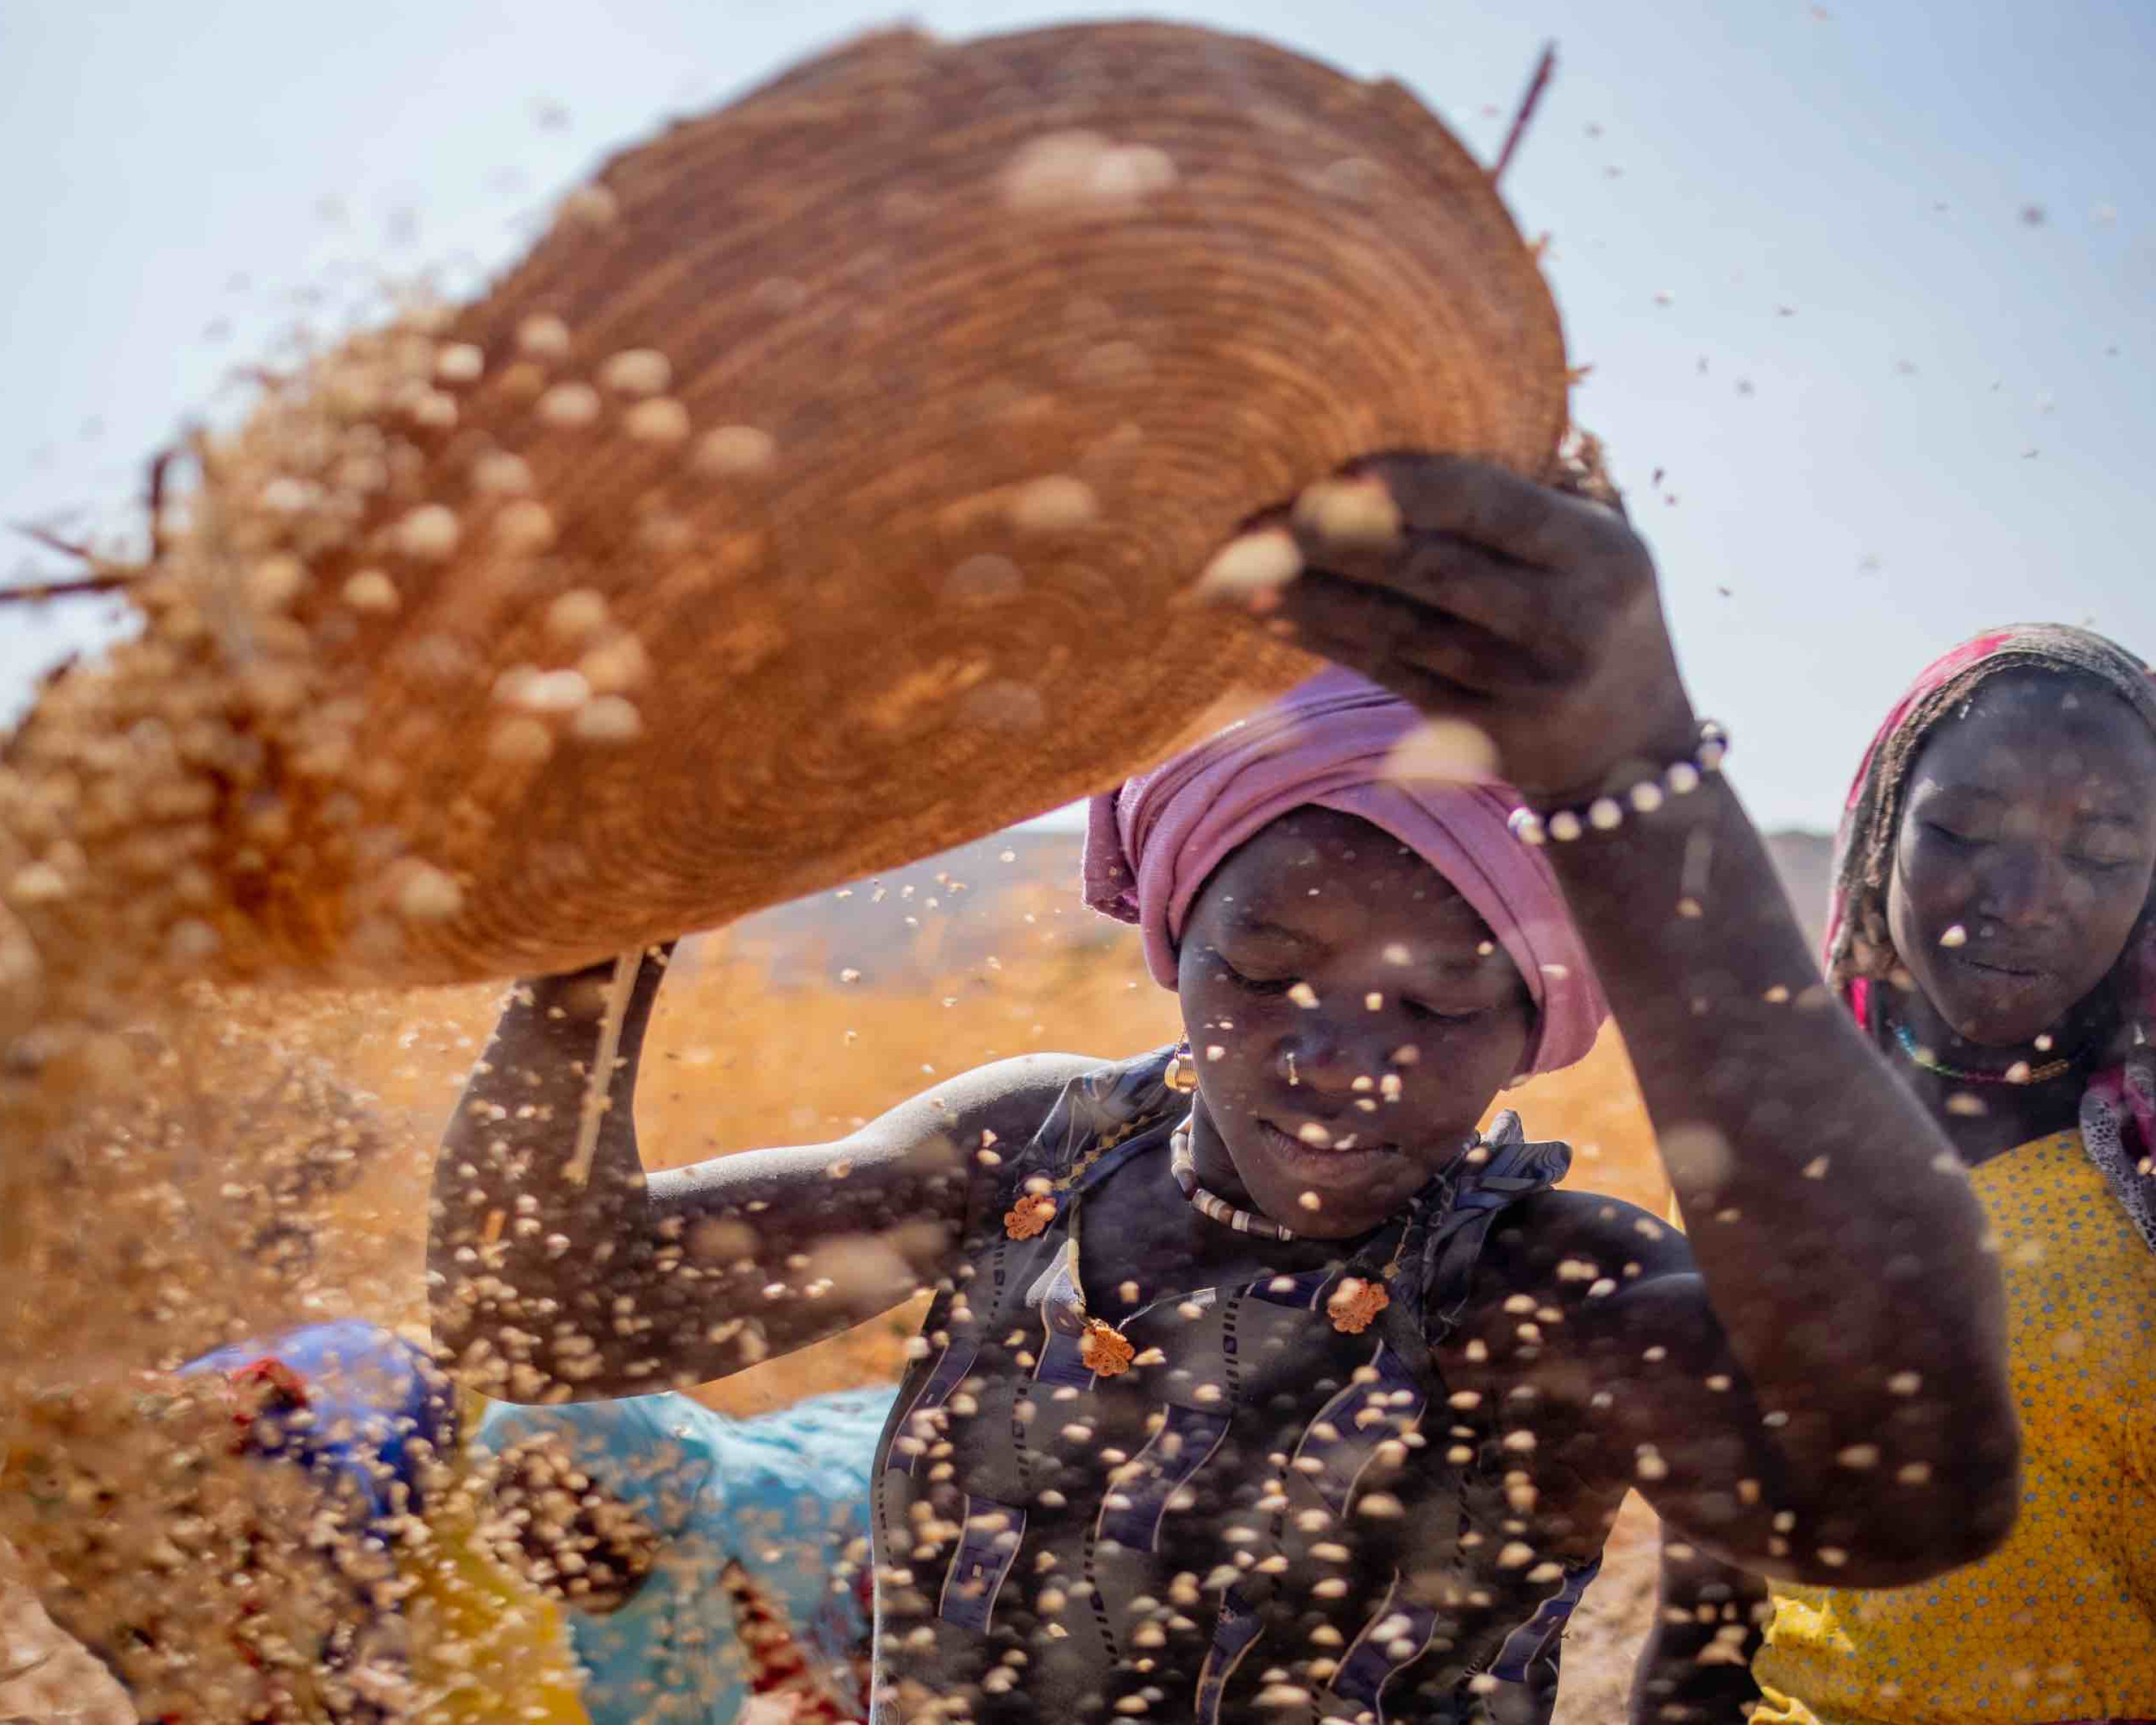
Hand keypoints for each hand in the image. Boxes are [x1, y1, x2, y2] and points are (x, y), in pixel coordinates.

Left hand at [1203, 453, 1698, 804]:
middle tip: (1255, 521)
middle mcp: (1570, 621)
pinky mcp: (1486, 735)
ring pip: (1399, 630)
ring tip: (1237, 572)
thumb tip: (1363, 461)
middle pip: (1433, 572)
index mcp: (1599, 551)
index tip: (1336, 472)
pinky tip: (1273, 616)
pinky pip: (1390, 676)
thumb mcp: (1583, 545)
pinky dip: (1327, 642)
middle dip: (1336, 542)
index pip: (1494, 505)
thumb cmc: (1580, 603)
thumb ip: (1504, 506)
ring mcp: (1528, 686)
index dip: (1414, 487)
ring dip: (1312, 598)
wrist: (1631, 743)